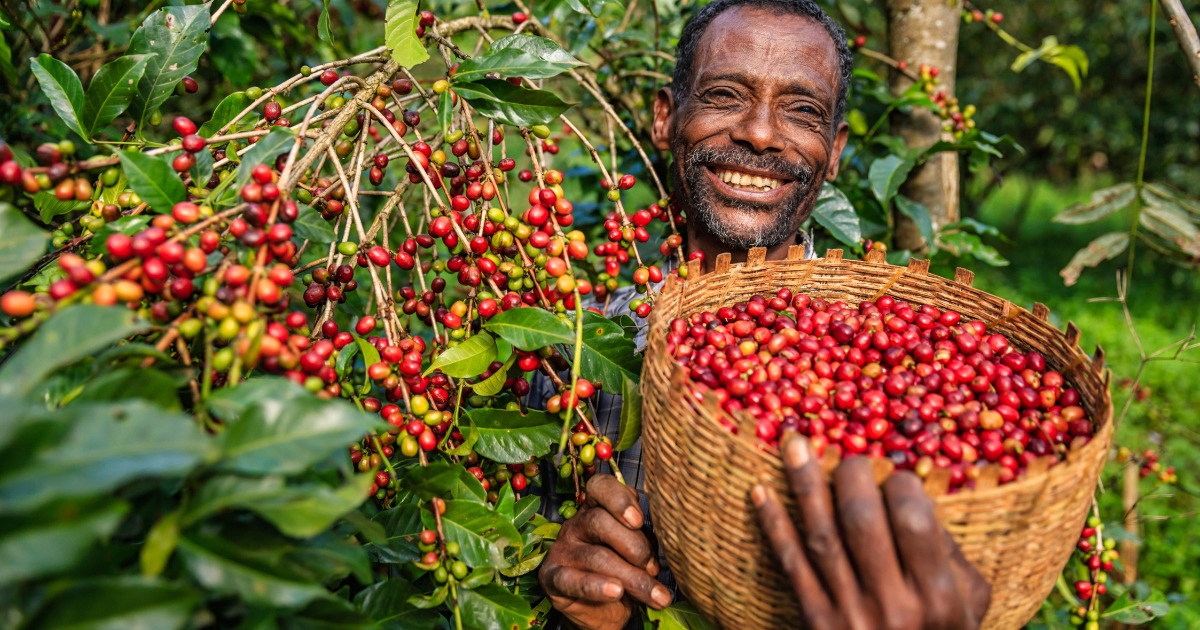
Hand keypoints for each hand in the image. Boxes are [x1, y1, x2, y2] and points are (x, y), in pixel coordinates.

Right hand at [539, 474, 672, 629]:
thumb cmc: (623, 571)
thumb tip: (668, 539)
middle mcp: (576, 525)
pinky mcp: (553, 579)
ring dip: (632, 577)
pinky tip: (616, 592)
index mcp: (596, 509)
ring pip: (595, 556)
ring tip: (656, 595)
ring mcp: (562, 551)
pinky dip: (596, 587)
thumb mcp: (638, 549)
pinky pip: (572, 581)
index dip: (619, 498)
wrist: (603, 611)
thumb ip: (644, 537)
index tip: (639, 520)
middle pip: (599, 522)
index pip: (600, 487)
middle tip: (654, 569)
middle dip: (634, 546)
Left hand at [752, 436, 990, 629]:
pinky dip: (774, 525)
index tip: (894, 476)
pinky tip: (761, 491)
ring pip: (821, 535)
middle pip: (861, 519)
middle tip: (849, 458)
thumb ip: (951, 553)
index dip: (900, 484)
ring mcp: (849, 614)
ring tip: (793, 442)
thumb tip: (915, 497)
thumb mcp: (968, 604)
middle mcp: (892, 604)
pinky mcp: (816, 622)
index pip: (914, 518)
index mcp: (938, 595)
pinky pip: (791, 565)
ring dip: (804, 484)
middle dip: (850, 475)